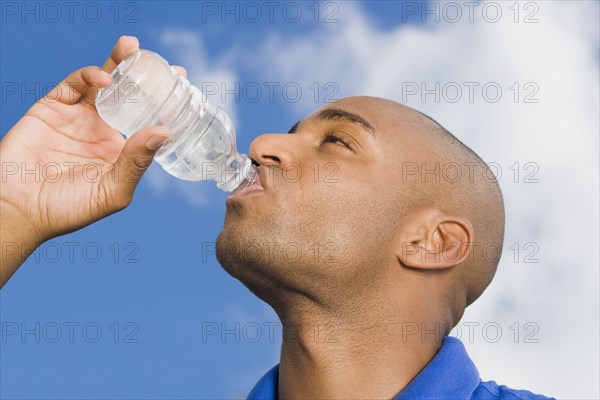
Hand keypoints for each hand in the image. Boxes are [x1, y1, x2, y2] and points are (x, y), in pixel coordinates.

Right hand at [0, 36, 185, 284]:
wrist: (19, 208)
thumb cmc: (69, 208)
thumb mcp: (113, 190)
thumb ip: (137, 162)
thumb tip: (165, 131)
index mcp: (120, 150)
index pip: (148, 120)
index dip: (165, 105)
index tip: (184, 89)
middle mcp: (102, 129)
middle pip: (130, 96)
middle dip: (147, 78)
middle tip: (170, 67)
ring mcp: (78, 117)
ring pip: (103, 83)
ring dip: (119, 63)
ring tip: (133, 48)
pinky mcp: (53, 108)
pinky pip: (74, 85)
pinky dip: (89, 76)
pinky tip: (105, 77)